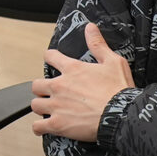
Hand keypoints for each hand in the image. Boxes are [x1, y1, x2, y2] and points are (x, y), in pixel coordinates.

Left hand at [32, 24, 136, 141]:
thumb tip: (90, 28)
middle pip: (36, 84)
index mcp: (72, 69)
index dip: (50, 58)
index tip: (52, 61)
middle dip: (42, 88)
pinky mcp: (57, 124)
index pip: (50, 57)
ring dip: (40, 106)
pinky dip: (39, 127)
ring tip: (48, 109)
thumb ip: (98, 44)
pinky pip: (38, 126)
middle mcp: (59, 86)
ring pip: (35, 104)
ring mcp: (56, 106)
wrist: (121, 115)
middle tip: (50, 92)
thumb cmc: (119, 90)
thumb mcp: (113, 61)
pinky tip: (43, 127)